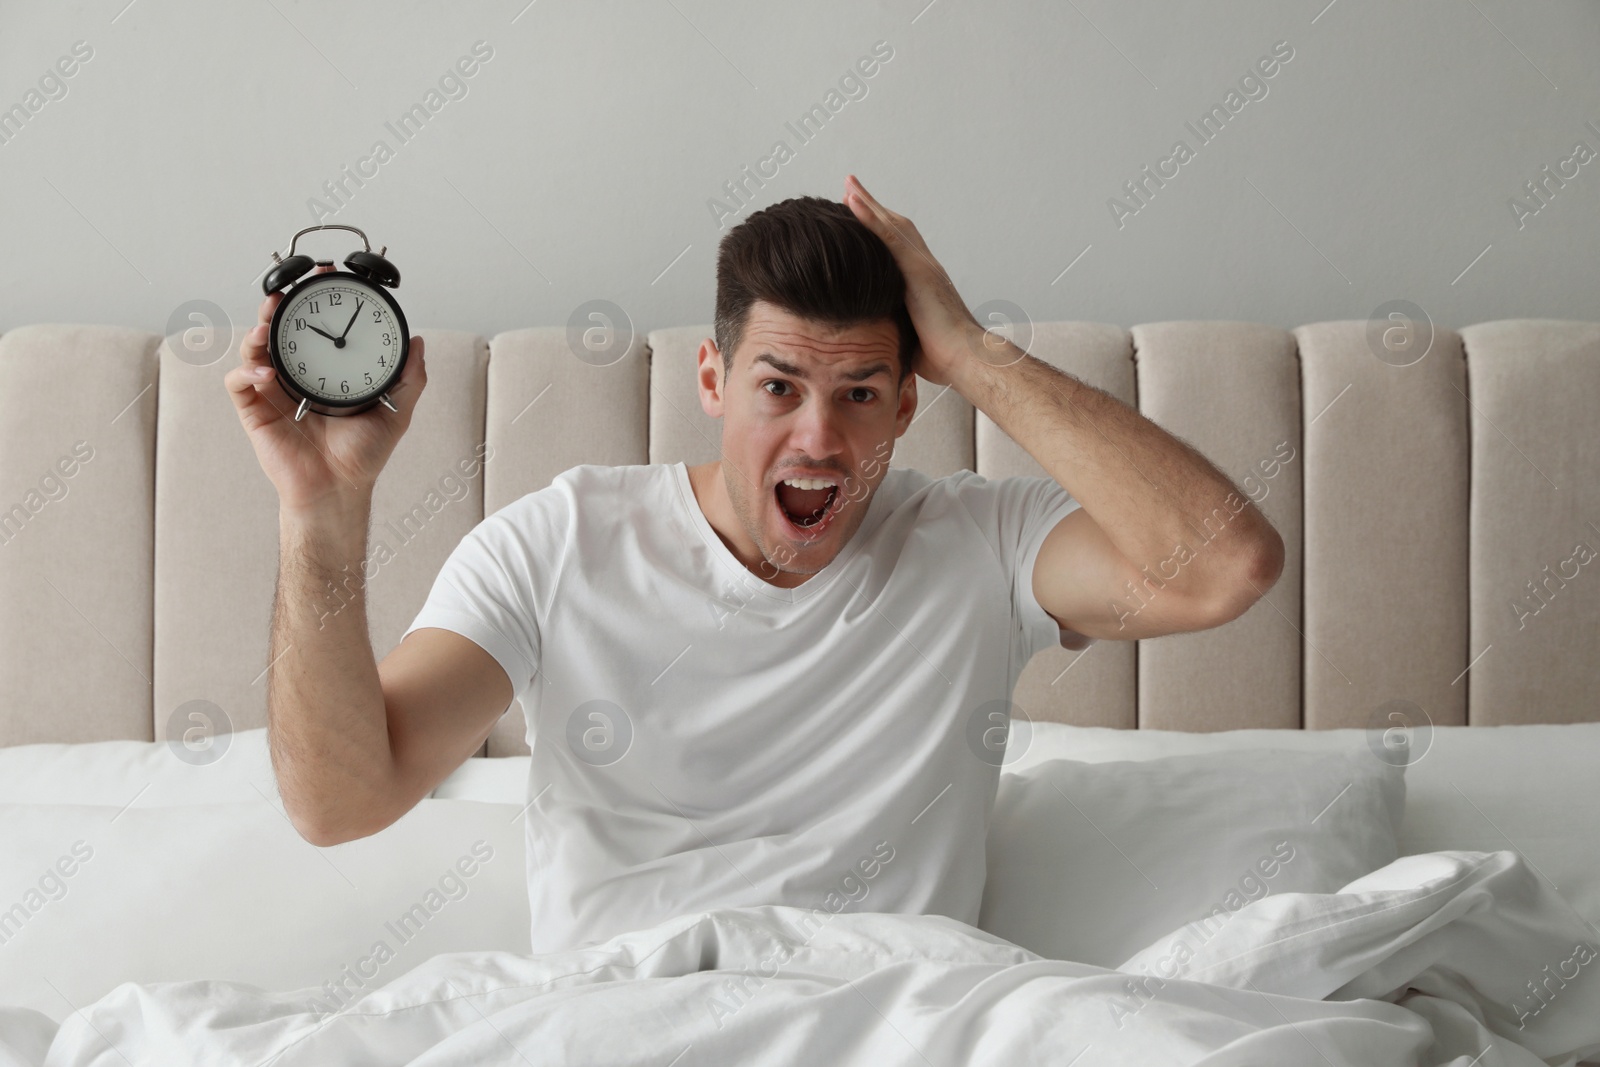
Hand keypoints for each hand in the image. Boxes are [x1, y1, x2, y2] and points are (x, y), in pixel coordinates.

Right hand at [226, 266, 426, 514]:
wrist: (340, 489)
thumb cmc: (364, 454)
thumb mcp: (397, 410)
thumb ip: (410, 377)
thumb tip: (418, 341)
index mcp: (326, 368)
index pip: (317, 324)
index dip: (317, 298)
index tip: (327, 274)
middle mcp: (297, 373)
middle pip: (279, 328)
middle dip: (279, 303)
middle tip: (289, 289)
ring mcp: (273, 390)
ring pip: (253, 347)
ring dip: (257, 329)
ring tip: (268, 321)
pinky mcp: (255, 410)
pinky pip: (239, 382)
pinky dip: (246, 371)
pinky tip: (264, 372)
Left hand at [841, 174, 984, 387]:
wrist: (965, 357)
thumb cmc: (944, 358)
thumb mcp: (912, 338)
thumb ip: (898, 329)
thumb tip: (880, 341)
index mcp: (923, 283)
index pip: (897, 248)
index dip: (879, 230)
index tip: (860, 217)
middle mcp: (924, 267)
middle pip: (895, 227)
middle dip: (873, 208)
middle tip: (851, 188)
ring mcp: (921, 265)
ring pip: (891, 224)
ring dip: (868, 203)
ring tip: (848, 184)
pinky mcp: (916, 269)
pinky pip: (888, 235)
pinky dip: (869, 216)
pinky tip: (851, 200)